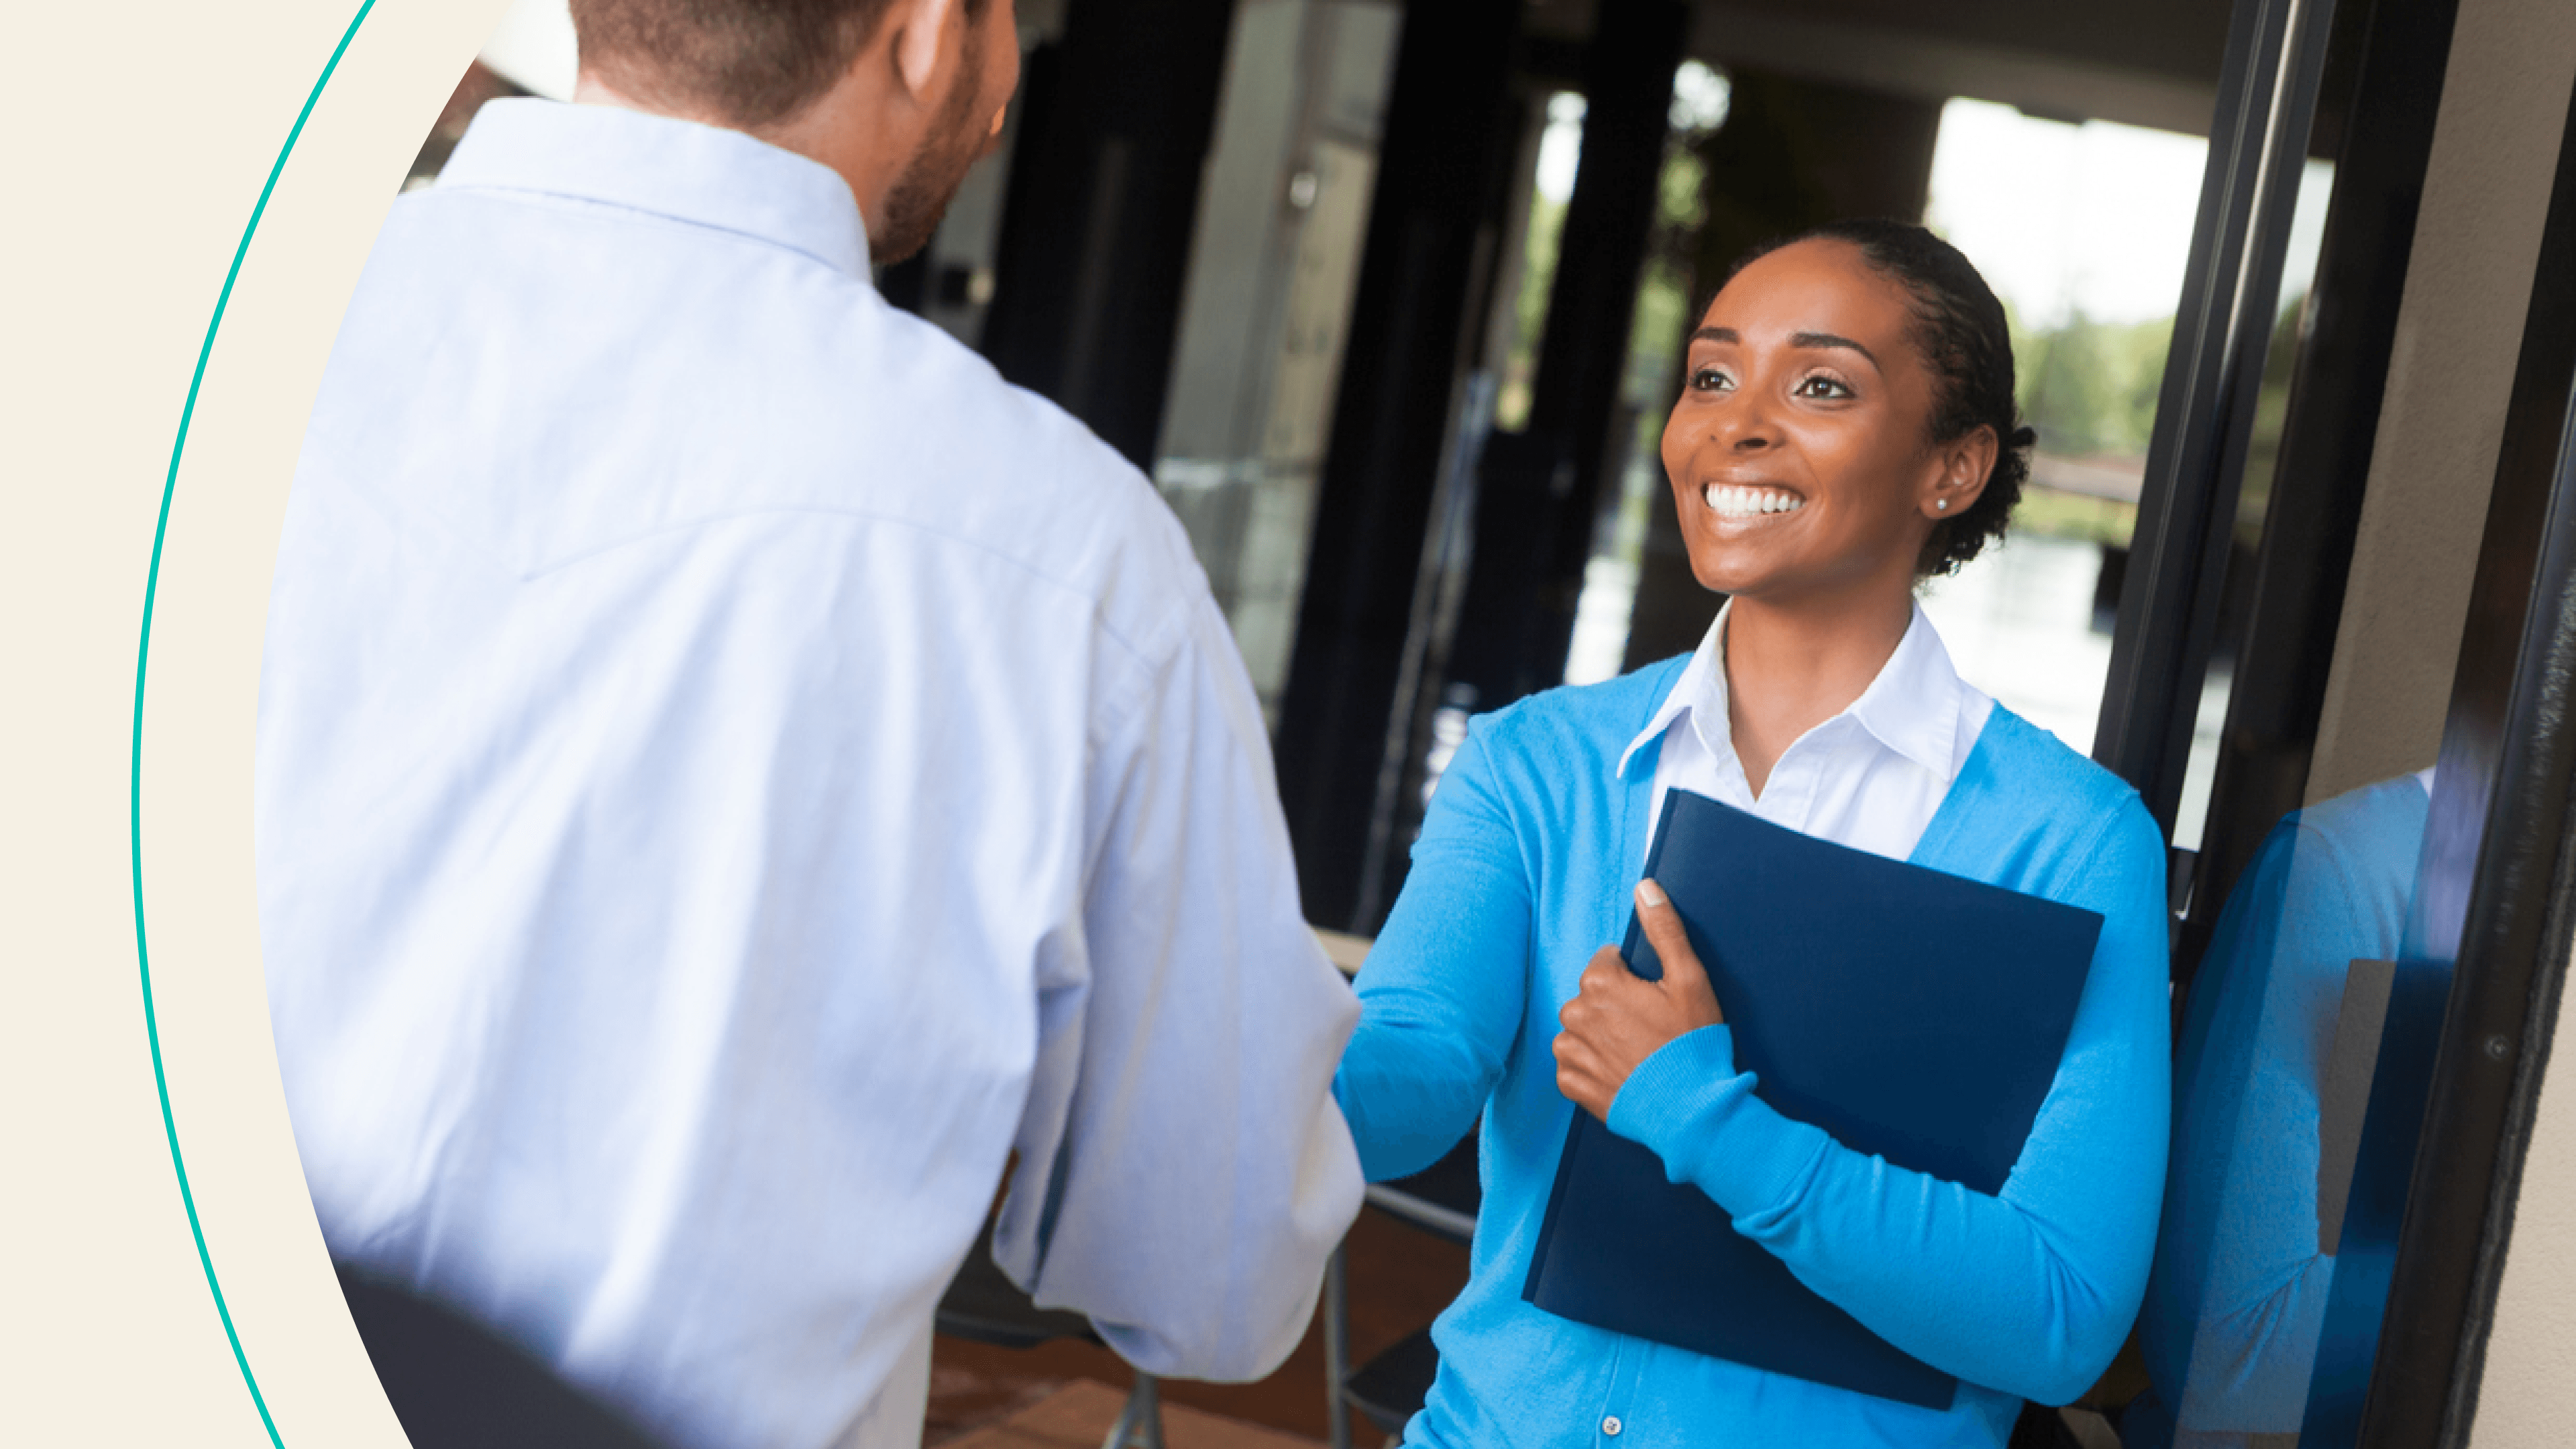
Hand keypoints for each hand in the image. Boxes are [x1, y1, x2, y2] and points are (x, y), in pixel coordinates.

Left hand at [1553, 879, 1725, 1121]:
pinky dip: (1592, 1067)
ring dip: (1599, 1035)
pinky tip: (1621, 1072)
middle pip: (1590, 996)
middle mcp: (1576, 1015)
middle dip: (1614, 1005)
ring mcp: (1572, 1052)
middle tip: (1649, 1027)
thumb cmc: (1692, 1043)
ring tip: (1636, 1051)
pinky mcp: (1572, 1085)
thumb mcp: (1689, 979)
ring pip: (1578, 1030)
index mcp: (1599, 984)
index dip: (1632, 978)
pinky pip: (1573, 1065)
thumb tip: (1645, 888)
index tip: (1654, 999)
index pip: (1605, 963)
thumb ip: (1665, 929)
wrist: (1690, 1110)